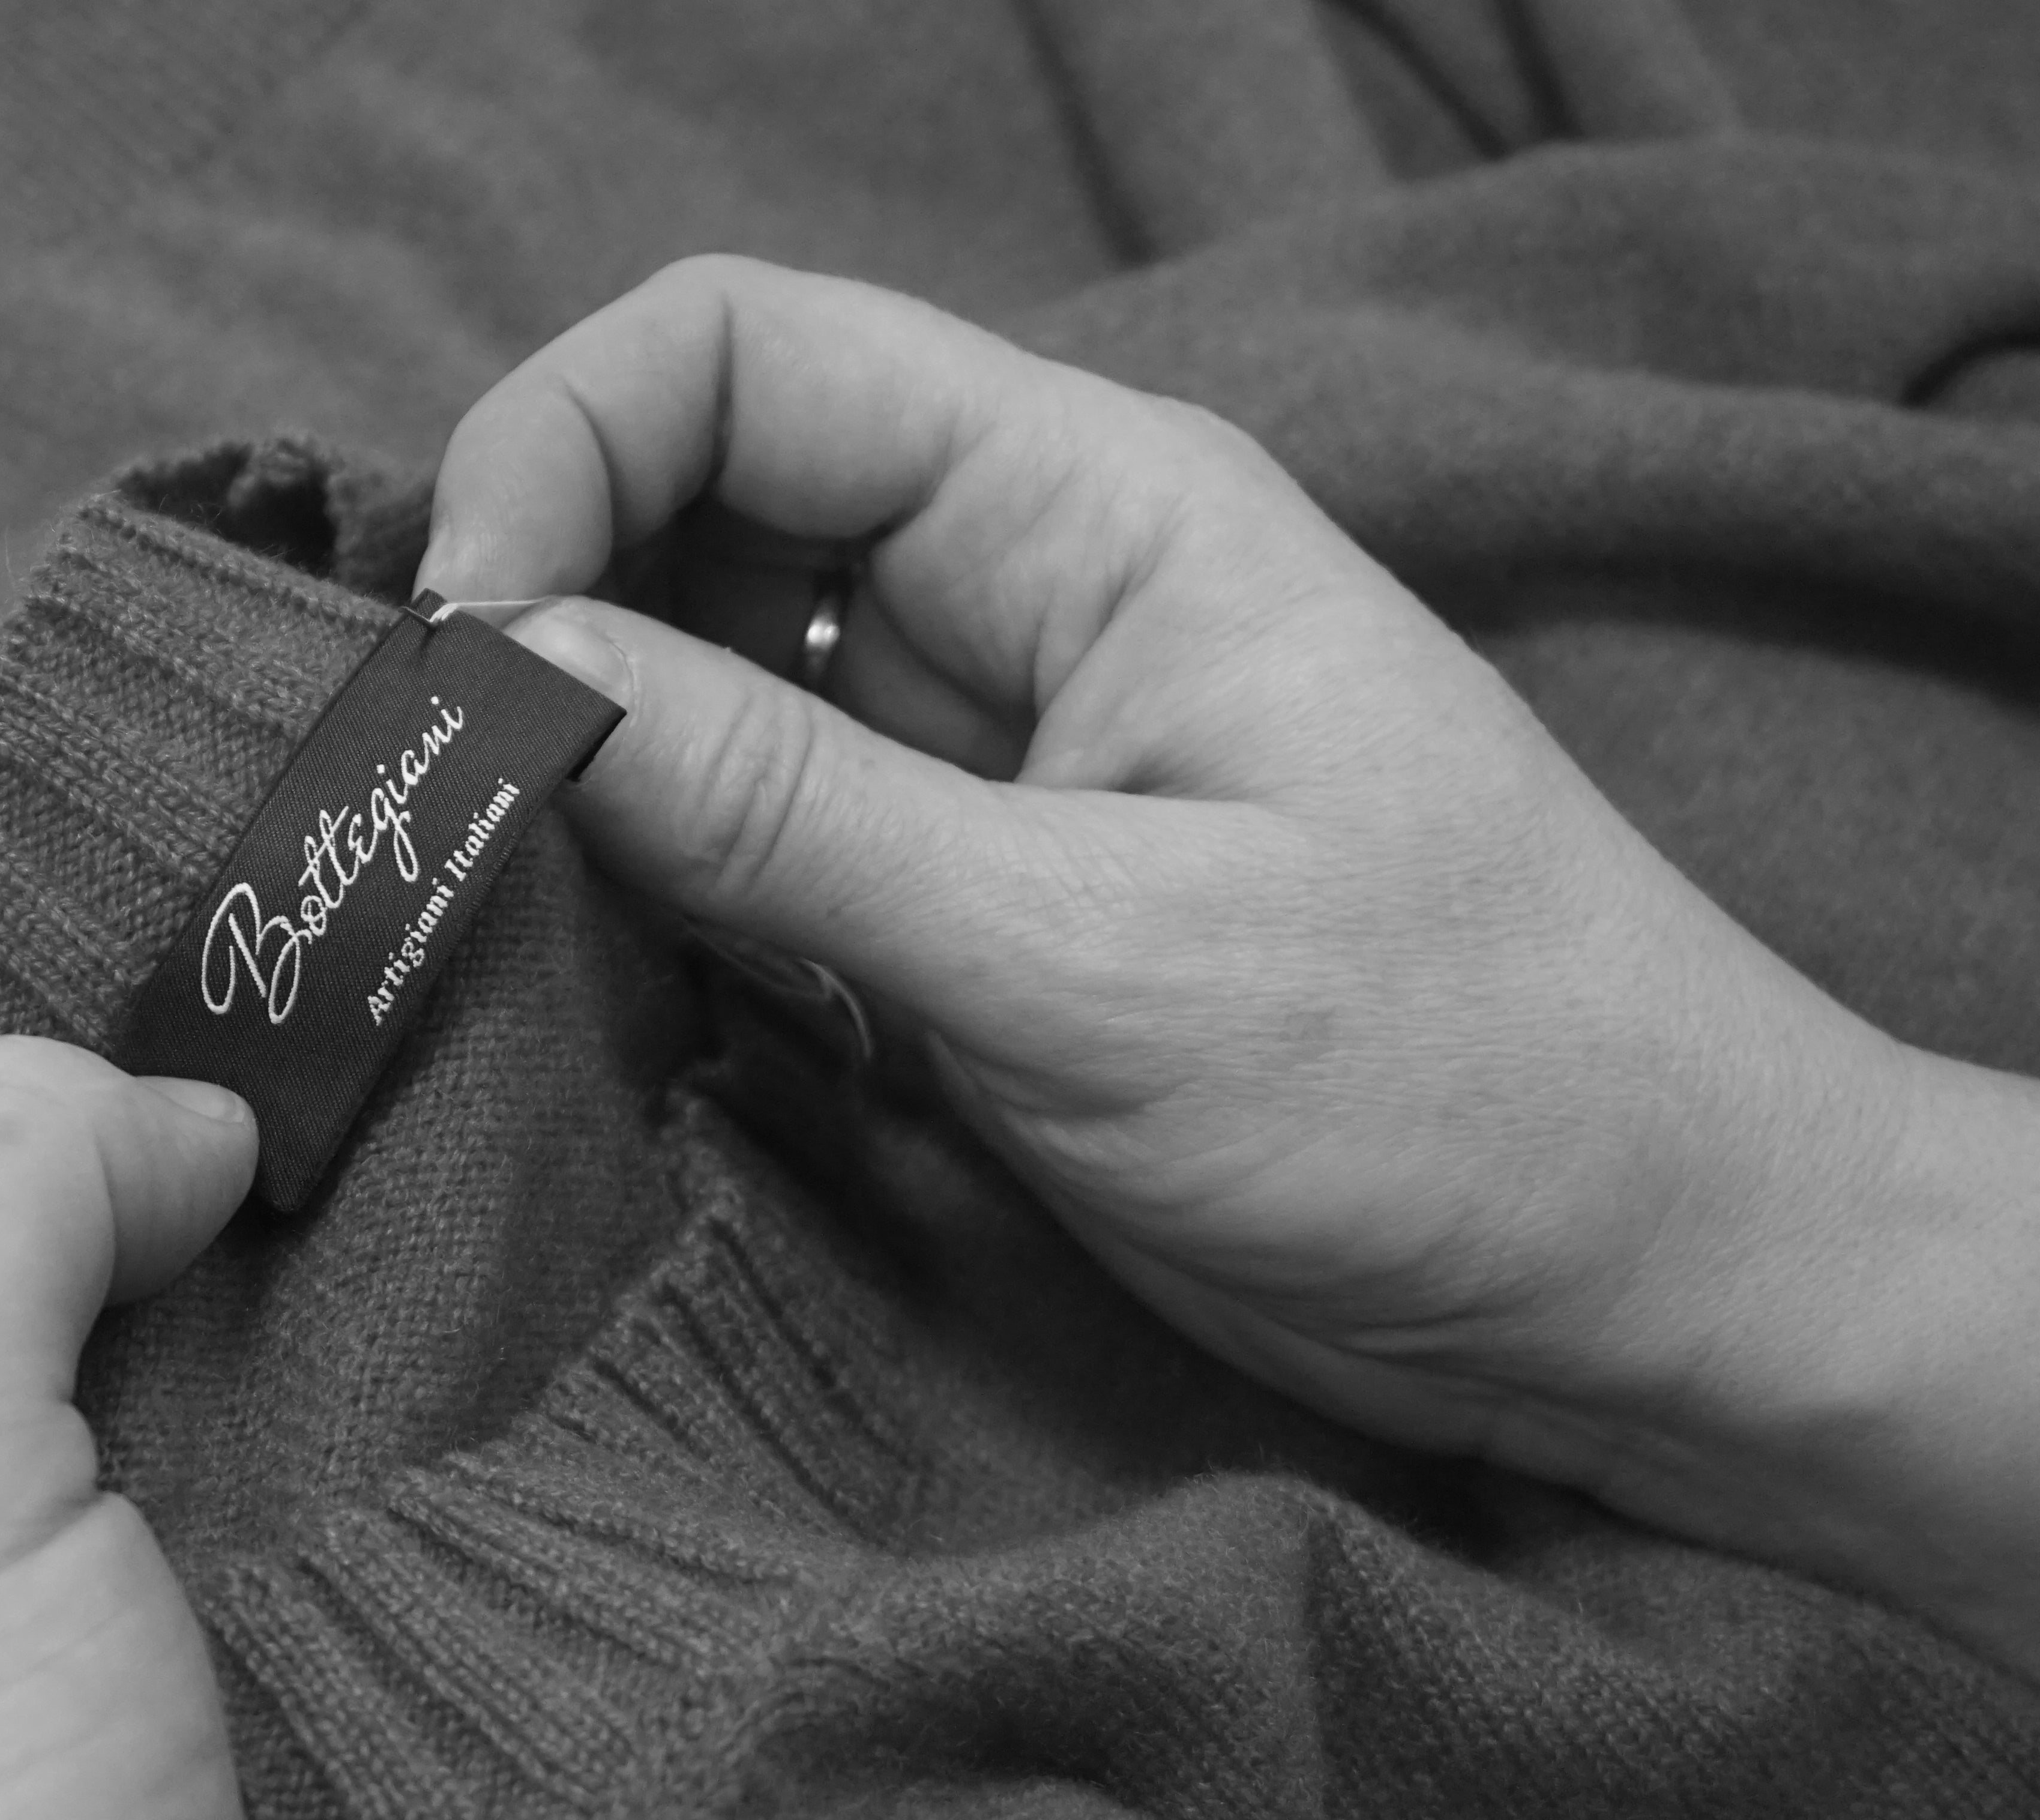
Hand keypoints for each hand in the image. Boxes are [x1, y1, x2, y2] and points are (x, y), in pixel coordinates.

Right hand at [418, 256, 2039, 1674]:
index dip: (564, 443)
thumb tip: (511, 670)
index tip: (463, 635)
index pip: (753, 354)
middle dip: (548, 618)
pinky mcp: (972, 915)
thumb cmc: (1452, 1081)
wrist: (1641, 1283)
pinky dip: (664, 901)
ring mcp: (987, 765)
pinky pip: (762, 855)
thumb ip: (795, 812)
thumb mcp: (1099, 949)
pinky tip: (602, 983)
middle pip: (703, 514)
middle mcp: (1018, 600)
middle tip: (435, 799)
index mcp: (1088, 509)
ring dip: (592, 778)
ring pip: (712, 694)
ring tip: (492, 904)